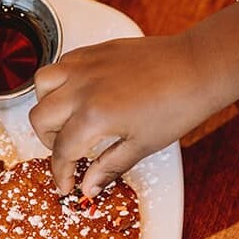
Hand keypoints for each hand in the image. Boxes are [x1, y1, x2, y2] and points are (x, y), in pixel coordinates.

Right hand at [30, 0, 238, 195]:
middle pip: (40, 117)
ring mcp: (86, 64)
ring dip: (47, 105)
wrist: (197, 68)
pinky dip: (61, 81)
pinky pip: (62, 63)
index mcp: (93, 116)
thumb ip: (108, 166)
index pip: (61, 150)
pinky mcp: (95, 50)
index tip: (67, 183)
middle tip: (68, 153)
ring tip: (67, 120)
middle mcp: (82, 87)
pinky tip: (79, 95)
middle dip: (48, 141)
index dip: (61, 173)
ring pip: (43, 83)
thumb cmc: (178, 105)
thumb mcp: (142, 145)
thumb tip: (89, 187)